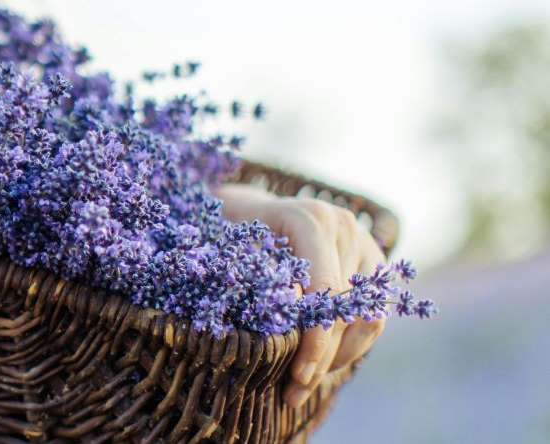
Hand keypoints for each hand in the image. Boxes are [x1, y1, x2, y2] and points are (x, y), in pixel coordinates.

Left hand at [217, 186, 387, 408]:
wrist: (244, 208)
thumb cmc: (227, 229)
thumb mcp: (230, 247)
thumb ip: (255, 277)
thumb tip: (283, 314)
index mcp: (310, 218)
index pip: (327, 290)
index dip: (315, 339)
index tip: (296, 376)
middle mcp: (345, 227)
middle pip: (348, 309)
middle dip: (323, 358)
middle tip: (293, 393)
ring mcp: (364, 243)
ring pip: (368, 318)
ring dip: (339, 358)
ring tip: (304, 386)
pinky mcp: (372, 264)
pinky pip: (372, 316)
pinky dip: (349, 345)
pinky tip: (321, 365)